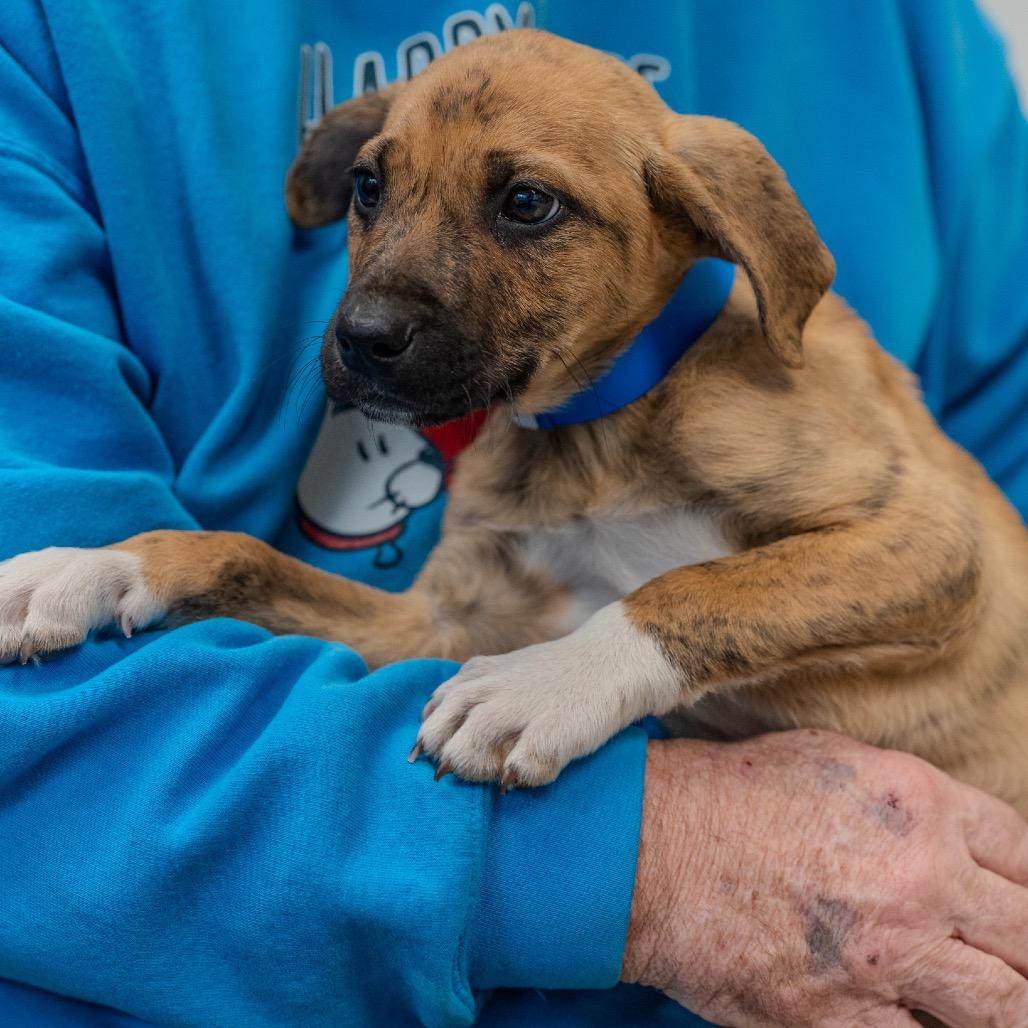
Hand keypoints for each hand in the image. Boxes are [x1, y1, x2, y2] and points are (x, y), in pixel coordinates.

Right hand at [622, 731, 1027, 1026]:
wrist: (649, 846)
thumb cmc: (727, 792)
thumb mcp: (829, 759)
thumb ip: (904, 798)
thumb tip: (948, 835)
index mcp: (919, 805)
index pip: (1025, 854)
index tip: (1017, 900)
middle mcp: (922, 881)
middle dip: (1026, 948)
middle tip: (1008, 956)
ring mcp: (890, 958)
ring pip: (1005, 1008)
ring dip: (1004, 1004)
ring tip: (987, 998)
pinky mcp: (844, 1020)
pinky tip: (916, 1014)